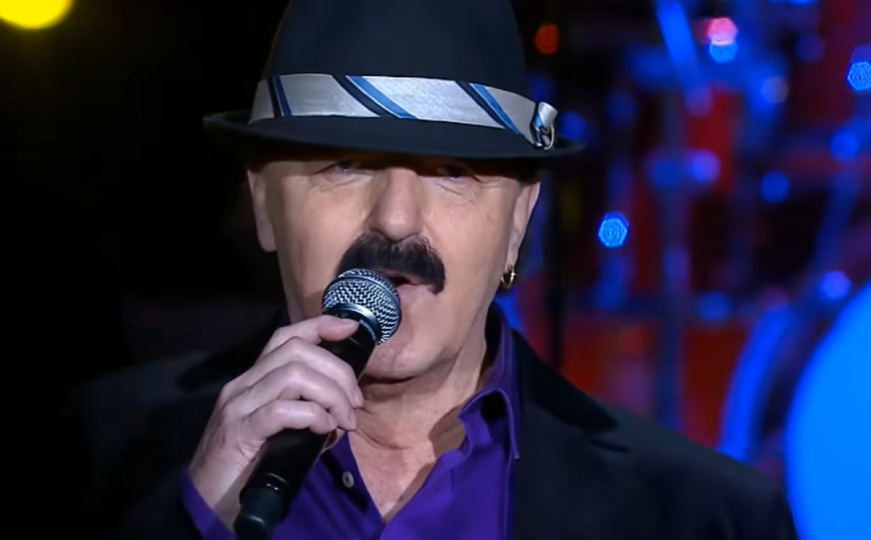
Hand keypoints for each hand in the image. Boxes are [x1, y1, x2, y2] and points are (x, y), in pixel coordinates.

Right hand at [188, 315, 362, 527]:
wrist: (205, 504)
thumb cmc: (245, 469)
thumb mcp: (281, 435)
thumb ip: (308, 419)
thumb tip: (342, 416)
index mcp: (253, 380)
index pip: (286, 337)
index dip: (320, 326)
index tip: (350, 328)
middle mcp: (243, 385)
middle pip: (297, 351)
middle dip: (337, 370)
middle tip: (355, 402)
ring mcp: (238, 406)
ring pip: (293, 374)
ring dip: (330, 394)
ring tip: (344, 419)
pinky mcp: (239, 432)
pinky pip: (282, 411)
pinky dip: (312, 416)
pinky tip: (324, 429)